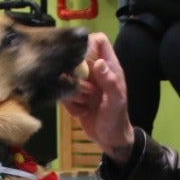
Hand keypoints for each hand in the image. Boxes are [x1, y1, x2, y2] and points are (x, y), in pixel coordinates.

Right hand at [60, 33, 136, 163]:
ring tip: (86, 104)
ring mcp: (82, 83)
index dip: (88, 42)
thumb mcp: (116, 100)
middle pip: (76, 58)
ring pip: (67, 77)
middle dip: (76, 75)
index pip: (99, 41)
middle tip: (86, 91)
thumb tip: (99, 62)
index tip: (80, 56)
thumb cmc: (116, 118)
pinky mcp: (72, 96)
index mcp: (109, 67)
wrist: (109, 139)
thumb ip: (110, 81)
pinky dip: (70, 104)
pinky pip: (63, 93)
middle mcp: (94, 71)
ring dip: (75, 93)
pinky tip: (81, 112)